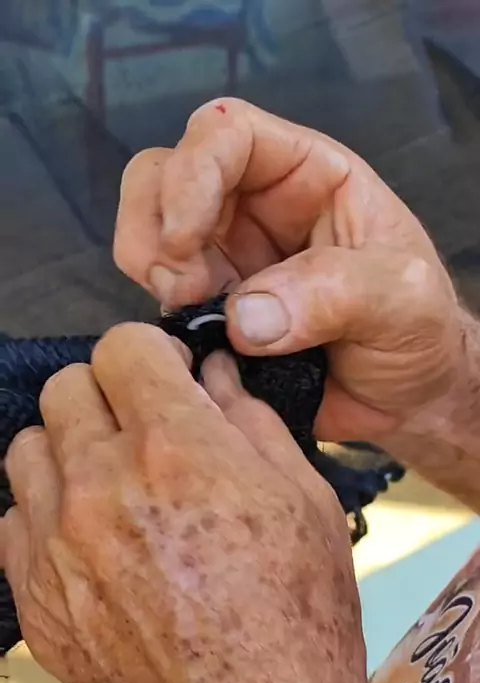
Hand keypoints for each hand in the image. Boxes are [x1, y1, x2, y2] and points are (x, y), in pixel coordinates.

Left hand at [1, 325, 361, 682]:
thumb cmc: (296, 623)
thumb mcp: (306, 502)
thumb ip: (251, 423)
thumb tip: (213, 379)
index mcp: (176, 452)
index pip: (122, 347)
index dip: (150, 353)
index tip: (166, 374)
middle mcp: (102, 489)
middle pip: (66, 389)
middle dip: (109, 394)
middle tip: (144, 427)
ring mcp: (57, 548)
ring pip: (28, 449)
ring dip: (69, 448)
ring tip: (112, 481)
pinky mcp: (36, 601)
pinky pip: (13, 520)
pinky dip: (46, 513)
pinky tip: (91, 539)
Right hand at [114, 98, 462, 441]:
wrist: (405, 402)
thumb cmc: (418, 334)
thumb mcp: (401, 299)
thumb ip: (334, 294)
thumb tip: (243, 316)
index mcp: (307, 176)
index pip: (227, 134)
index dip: (191, 172)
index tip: (185, 239)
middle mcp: (254, 209)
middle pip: (163, 175)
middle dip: (155, 227)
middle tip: (184, 290)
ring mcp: (226, 262)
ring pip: (147, 234)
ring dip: (150, 271)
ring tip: (191, 317)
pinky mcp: (210, 315)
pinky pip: (160, 302)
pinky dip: (160, 323)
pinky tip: (195, 349)